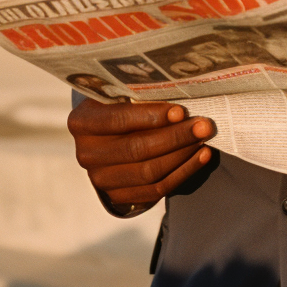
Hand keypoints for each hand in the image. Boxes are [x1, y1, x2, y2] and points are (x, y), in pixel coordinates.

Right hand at [68, 98, 215, 210]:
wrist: (108, 138)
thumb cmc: (120, 107)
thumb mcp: (119, 96)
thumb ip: (138, 95)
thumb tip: (179, 90)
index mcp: (82, 122)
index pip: (117, 120)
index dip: (150, 116)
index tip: (180, 111)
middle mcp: (86, 154)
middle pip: (136, 149)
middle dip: (175, 137)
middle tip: (204, 125)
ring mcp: (100, 179)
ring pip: (149, 172)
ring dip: (183, 155)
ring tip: (204, 139)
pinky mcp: (118, 196)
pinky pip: (156, 189)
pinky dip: (183, 173)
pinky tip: (202, 156)